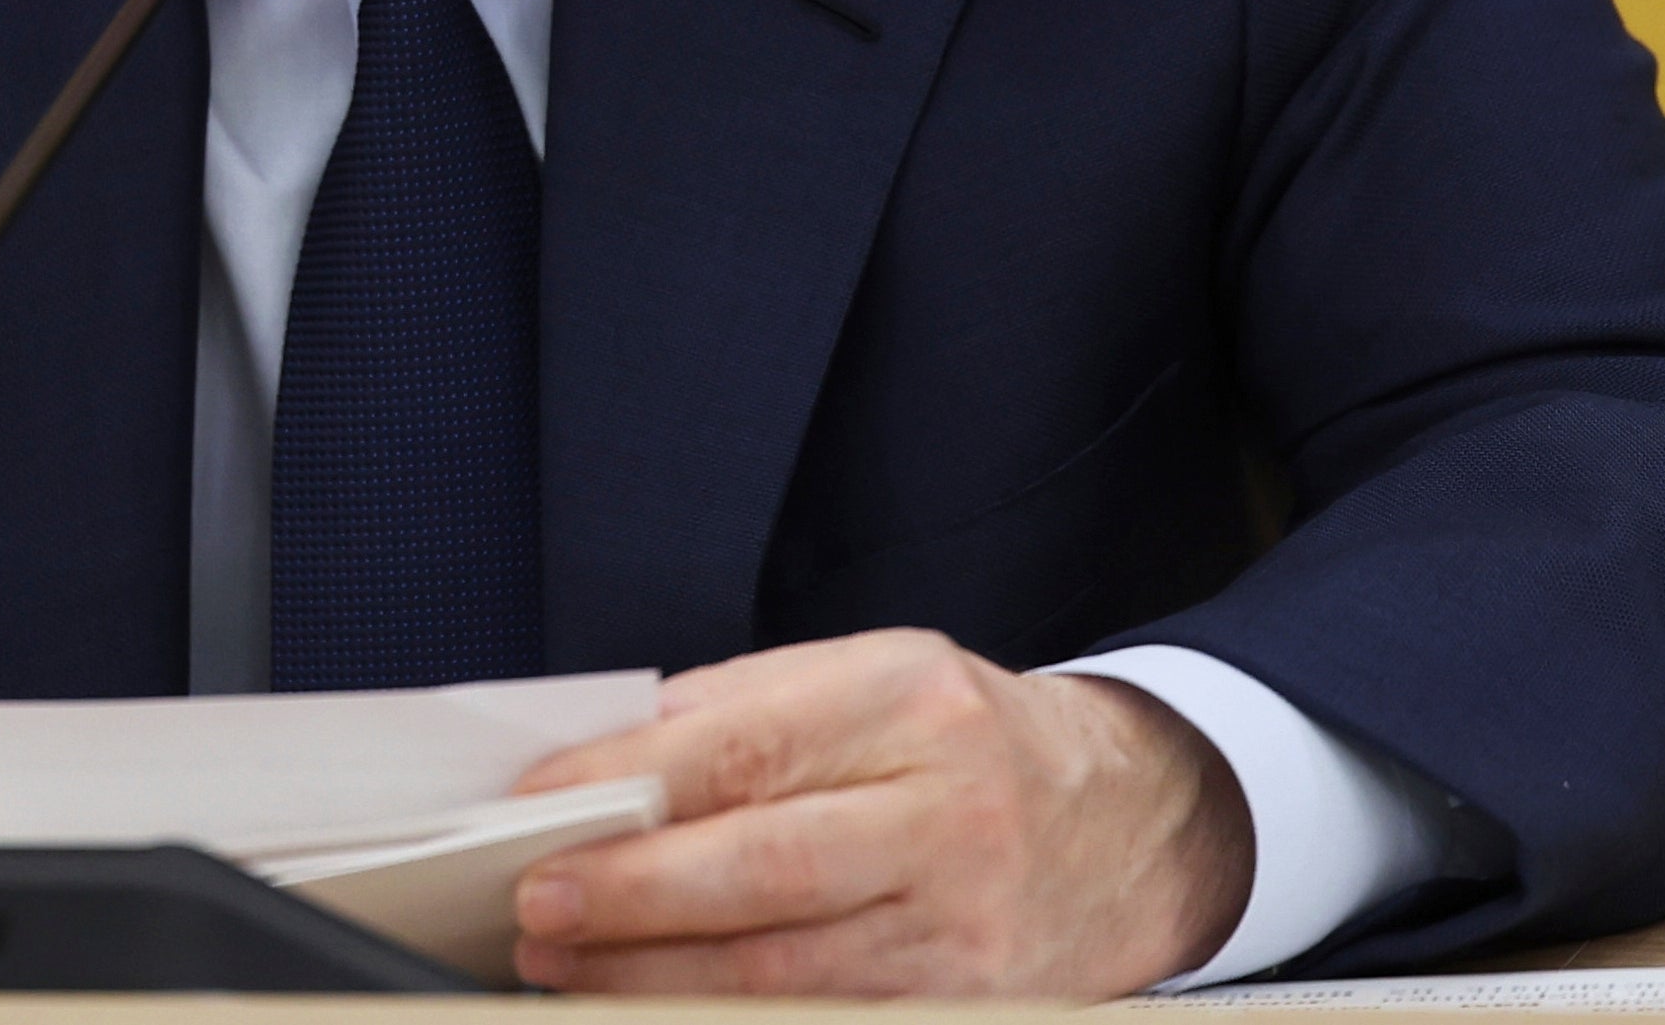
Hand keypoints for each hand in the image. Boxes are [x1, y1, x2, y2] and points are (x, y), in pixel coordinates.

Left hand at [504, 627, 1252, 996]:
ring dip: (655, 978)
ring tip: (567, 968)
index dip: (622, 785)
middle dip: (630, 898)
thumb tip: (606, 757)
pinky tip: (658, 1006)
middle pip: (762, 870)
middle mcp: (949, 816)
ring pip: (786, 974)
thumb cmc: (969, 741)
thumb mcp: (875, 674)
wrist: (1130, 824)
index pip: (741, 749)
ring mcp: (968, 930)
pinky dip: (729, 1022)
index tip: (534, 806)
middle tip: (535, 907)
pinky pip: (828, 1023)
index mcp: (911, 705)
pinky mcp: (972, 1010)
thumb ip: (744, 707)